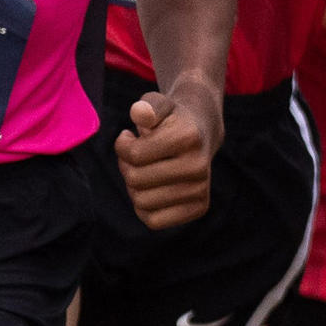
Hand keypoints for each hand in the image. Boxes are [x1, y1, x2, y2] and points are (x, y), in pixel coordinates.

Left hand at [116, 82, 217, 230]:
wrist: (202, 132)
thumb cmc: (170, 119)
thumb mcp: (158, 104)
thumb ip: (147, 106)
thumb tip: (139, 113)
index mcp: (189, 137)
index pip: (133, 155)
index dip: (122, 145)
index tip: (129, 136)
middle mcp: (199, 165)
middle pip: (135, 180)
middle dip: (127, 167)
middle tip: (136, 156)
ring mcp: (202, 189)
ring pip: (142, 202)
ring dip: (134, 187)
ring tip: (144, 170)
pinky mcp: (199, 208)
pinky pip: (154, 220)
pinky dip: (144, 207)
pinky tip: (151, 189)